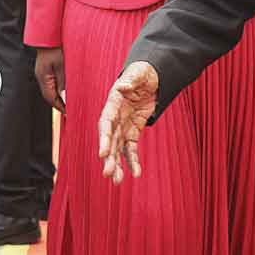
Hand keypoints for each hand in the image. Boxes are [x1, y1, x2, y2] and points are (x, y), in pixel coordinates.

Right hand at [35, 47, 65, 111]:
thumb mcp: (62, 65)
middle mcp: (41, 76)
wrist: (50, 35)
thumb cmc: (55, 47)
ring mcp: (43, 72)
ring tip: (70, 100)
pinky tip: (66, 88)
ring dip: (60, 95)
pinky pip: (53, 82)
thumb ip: (64, 82)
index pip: (50, 98)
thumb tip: (66, 97)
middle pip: (50, 95)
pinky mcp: (47, 69)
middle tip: (70, 109)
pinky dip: (59, 87)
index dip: (60, 106)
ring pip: (51, 89)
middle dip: (60, 103)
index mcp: (43, 77)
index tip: (68, 112)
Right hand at [98, 61, 159, 183]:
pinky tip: (135, 174)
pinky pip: (131, 149)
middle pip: (110, 140)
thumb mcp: (139, 73)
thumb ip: (130, 80)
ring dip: (116, 164)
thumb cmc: (143, 72)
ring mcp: (123, 125)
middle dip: (108, 157)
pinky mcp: (133, 131)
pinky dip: (132, 161)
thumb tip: (122, 87)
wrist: (151, 76)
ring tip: (116, 181)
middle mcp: (115, 117)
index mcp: (113, 104)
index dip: (104, 139)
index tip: (102, 153)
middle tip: (108, 174)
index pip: (106, 123)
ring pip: (117, 148)